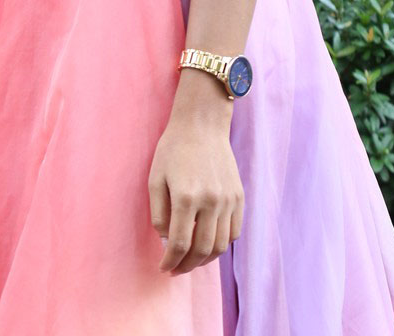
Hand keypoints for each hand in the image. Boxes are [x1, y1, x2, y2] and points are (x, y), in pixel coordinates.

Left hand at [148, 112, 243, 275]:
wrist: (202, 124)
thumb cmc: (173, 149)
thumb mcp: (155, 178)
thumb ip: (159, 213)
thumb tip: (166, 242)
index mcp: (186, 197)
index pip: (179, 244)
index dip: (170, 261)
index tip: (163, 268)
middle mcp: (211, 201)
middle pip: (202, 250)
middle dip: (186, 265)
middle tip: (176, 269)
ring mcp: (228, 199)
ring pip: (220, 245)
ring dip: (205, 259)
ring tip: (192, 260)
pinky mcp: (239, 196)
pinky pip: (234, 232)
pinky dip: (222, 244)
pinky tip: (209, 243)